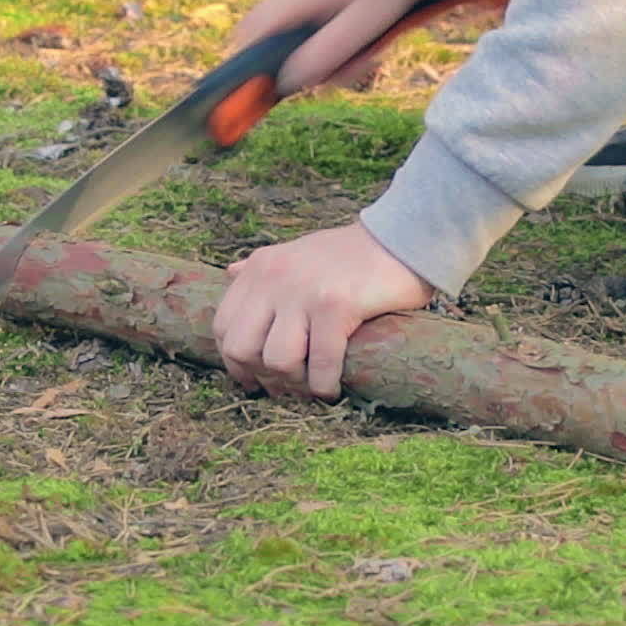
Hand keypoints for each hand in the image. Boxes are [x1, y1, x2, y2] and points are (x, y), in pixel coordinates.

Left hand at [213, 223, 434, 400]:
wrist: (401, 237)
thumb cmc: (351, 253)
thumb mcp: (295, 251)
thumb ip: (261, 268)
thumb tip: (229, 273)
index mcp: (260, 268)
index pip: (224, 326)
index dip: (235, 362)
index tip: (256, 378)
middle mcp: (274, 278)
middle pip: (241, 348)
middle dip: (263, 375)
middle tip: (289, 385)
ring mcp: (303, 292)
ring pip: (277, 361)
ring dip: (296, 383)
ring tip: (314, 383)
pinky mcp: (335, 306)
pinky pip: (320, 363)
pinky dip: (325, 385)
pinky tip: (334, 388)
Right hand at [231, 0, 426, 94]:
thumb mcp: (366, 18)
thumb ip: (327, 52)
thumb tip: (288, 83)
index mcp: (286, 1)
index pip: (244, 43)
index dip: (254, 73)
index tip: (288, 88)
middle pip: (275, 48)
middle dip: (314, 67)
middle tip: (360, 61)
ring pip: (295, 36)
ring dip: (330, 50)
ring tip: (370, 40)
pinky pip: (307, 19)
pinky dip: (333, 30)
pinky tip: (363, 22)